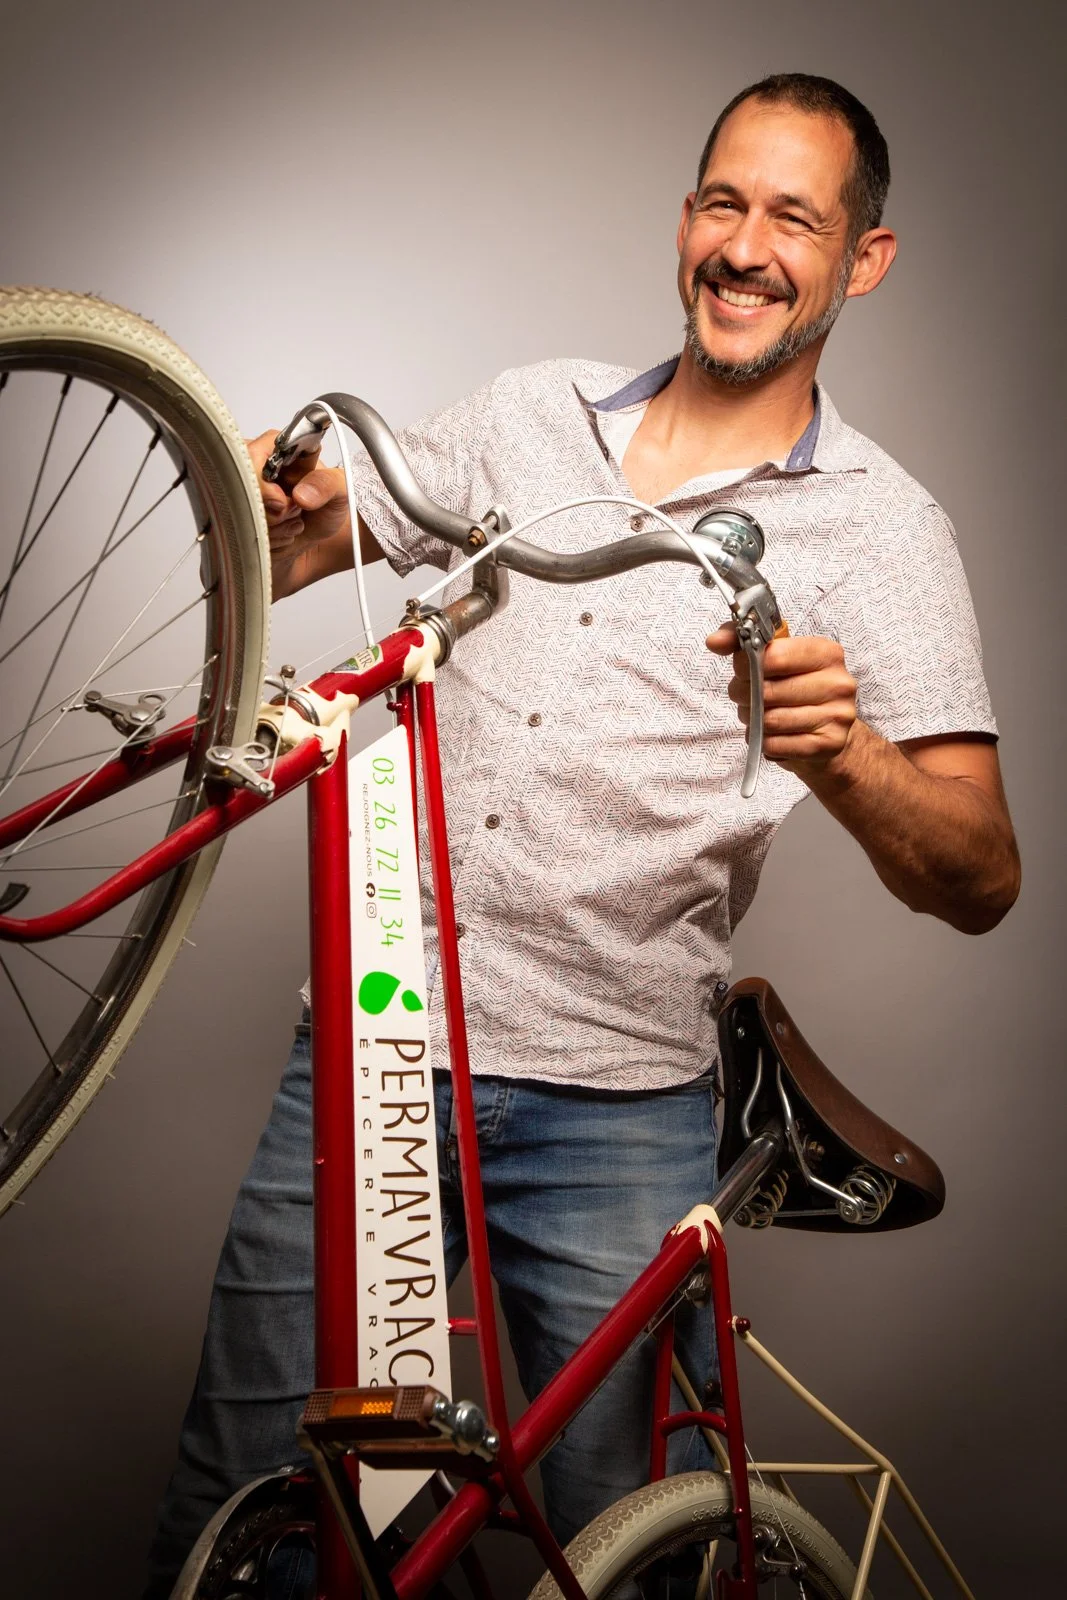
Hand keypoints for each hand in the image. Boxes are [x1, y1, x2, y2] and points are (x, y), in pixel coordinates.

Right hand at [245, 430, 351, 599]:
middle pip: (242, 488)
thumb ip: (328, 484)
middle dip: (273, 511)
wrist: (321, 540)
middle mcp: (257, 468)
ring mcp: (246, 494)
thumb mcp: (341, 491)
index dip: (263, 482)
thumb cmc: (327, 508)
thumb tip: (302, 494)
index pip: (252, 454)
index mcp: (279, 450)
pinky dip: (270, 542)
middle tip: (295, 510)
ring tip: (294, 520)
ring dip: (275, 528)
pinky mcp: (241, 519)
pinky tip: (285, 535)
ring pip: (243, 514)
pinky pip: (244, 534)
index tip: (282, 501)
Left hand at [706, 625, 858, 779]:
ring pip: (771, 720)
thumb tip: (714, 641)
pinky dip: (766, 742)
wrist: (829, 732)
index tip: (741, 671)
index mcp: (826, 652)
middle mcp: (838, 682)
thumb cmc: (796, 688)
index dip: (746, 666)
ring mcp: (837, 715)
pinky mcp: (829, 744)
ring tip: (760, 718)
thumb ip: (741, 642)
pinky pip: (776, 745)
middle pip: (768, 691)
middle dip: (746, 697)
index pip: (774, 656)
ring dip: (755, 721)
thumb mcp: (775, 657)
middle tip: (747, 699)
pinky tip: (773, 735)